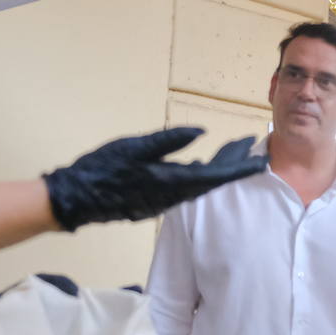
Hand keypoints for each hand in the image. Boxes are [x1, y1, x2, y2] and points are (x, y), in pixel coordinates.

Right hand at [43, 127, 267, 230]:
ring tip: (235, 154)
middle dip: (234, 165)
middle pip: (212, 181)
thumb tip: (200, 132)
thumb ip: (169, 141)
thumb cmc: (102, 169)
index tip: (261, 162)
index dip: (240, 169)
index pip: (215, 177)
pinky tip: (201, 165)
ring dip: (218, 170)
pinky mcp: (154, 202)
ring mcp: (164, 202)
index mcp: (172, 184)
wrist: (74, 199)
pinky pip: (185, 189)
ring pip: (199, 185)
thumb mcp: (135, 147)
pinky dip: (199, 176)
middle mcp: (174, 197)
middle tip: (254, 150)